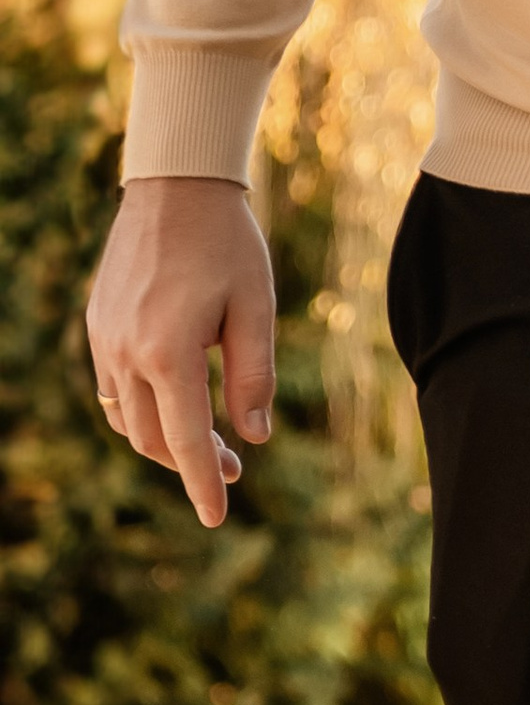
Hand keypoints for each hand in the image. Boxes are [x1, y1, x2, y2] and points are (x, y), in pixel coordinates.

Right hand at [85, 178, 275, 529]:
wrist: (176, 186)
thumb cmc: (228, 244)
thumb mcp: (257, 309)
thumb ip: (254, 375)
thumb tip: (253, 437)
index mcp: (167, 354)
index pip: (185, 440)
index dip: (203, 484)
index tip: (216, 518)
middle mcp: (125, 352)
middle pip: (151, 438)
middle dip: (191, 463)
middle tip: (235, 468)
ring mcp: (103, 338)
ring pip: (125, 417)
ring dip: (163, 438)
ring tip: (209, 441)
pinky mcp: (97, 323)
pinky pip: (112, 387)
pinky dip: (141, 408)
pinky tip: (174, 403)